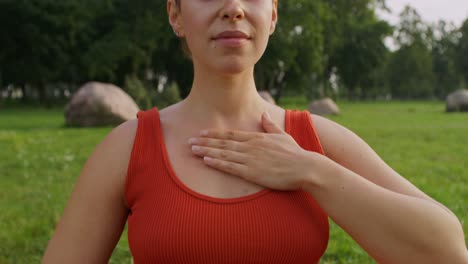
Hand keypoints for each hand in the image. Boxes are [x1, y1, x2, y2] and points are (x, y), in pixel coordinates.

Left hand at [188, 112, 316, 190]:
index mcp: (257, 138)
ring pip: (223, 154)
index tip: (201, 133)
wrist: (305, 167)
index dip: (214, 134)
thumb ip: (270, 125)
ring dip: (207, 151)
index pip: (231, 135)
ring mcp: (250, 159)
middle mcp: (250, 146)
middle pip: (223, 143)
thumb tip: (264, 113)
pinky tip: (207, 160)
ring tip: (192, 150)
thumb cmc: (295, 153)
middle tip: (189, 141)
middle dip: (205, 142)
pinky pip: (231, 167)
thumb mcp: (282, 135)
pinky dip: (218, 163)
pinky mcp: (252, 172)